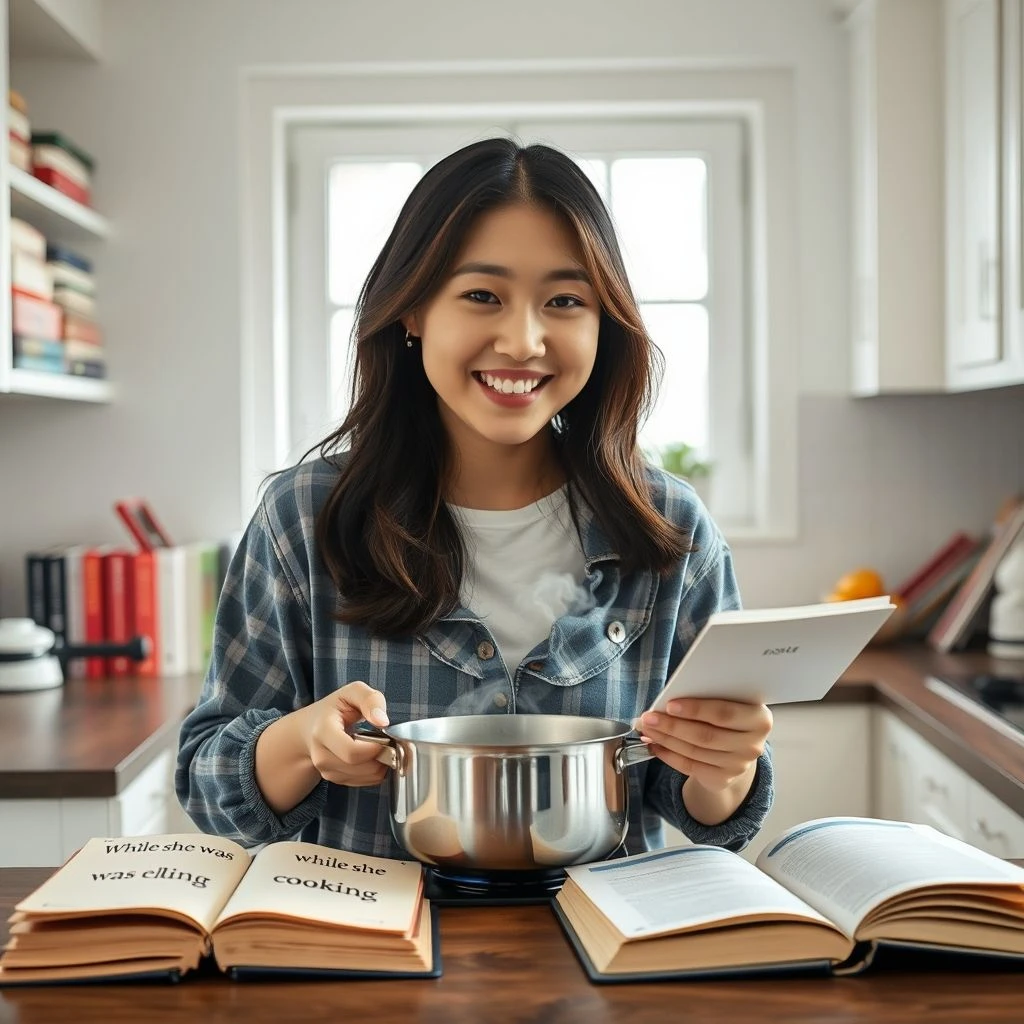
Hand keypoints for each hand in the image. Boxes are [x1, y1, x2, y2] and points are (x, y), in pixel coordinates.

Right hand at [298, 681, 391, 788]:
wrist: (311, 727)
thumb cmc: (335, 708)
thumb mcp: (353, 692)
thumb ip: (370, 700)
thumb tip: (383, 721)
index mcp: (323, 731)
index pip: (351, 752)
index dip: (374, 748)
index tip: (386, 737)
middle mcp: (320, 755)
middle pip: (358, 767)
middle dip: (380, 756)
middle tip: (388, 742)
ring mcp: (326, 770)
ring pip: (363, 778)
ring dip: (379, 765)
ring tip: (380, 747)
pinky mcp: (334, 779)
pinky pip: (362, 782)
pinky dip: (374, 772)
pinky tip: (373, 757)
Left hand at [637, 698, 771, 794]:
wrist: (737, 747)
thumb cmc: (726, 715)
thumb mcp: (726, 701)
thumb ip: (708, 697)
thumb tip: (668, 699)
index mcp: (759, 718)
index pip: (724, 713)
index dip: (695, 709)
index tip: (669, 704)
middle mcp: (753, 744)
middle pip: (706, 735)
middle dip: (673, 726)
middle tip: (648, 718)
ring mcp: (739, 765)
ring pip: (695, 752)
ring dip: (665, 739)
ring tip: (646, 729)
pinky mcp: (724, 778)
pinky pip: (690, 767)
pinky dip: (668, 755)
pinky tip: (654, 745)